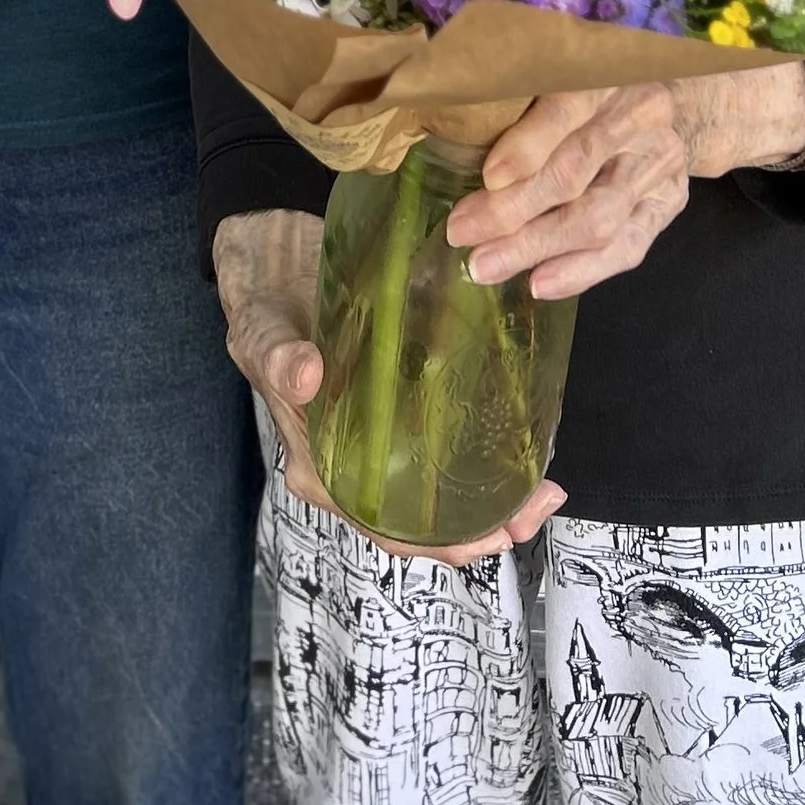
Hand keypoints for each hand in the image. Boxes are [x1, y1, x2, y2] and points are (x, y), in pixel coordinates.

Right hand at [214, 210, 563, 564]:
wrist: (270, 260)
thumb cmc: (262, 305)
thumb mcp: (262, 330)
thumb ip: (279, 357)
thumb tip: (306, 376)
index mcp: (320, 465)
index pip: (385, 527)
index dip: (440, 543)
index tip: (495, 537)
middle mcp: (352, 461)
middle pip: (423, 517)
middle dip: (485, 522)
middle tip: (541, 500)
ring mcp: (377, 432)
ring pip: (439, 483)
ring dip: (491, 490)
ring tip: (542, 479)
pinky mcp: (396, 398)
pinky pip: (441, 435)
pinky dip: (478, 443)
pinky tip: (515, 432)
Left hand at [449, 65, 804, 299]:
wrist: (681, 94)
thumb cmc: (596, 78)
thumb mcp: (564, 65)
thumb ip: (523, 90)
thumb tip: (456, 123)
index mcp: (611, 70)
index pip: (569, 110)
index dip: (528, 146)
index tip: (487, 176)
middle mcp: (643, 119)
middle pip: (577, 173)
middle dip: (514, 210)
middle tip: (462, 232)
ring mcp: (660, 166)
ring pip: (598, 218)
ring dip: (537, 247)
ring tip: (486, 266)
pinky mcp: (668, 204)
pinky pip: (628, 247)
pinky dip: (583, 271)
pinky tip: (541, 283)